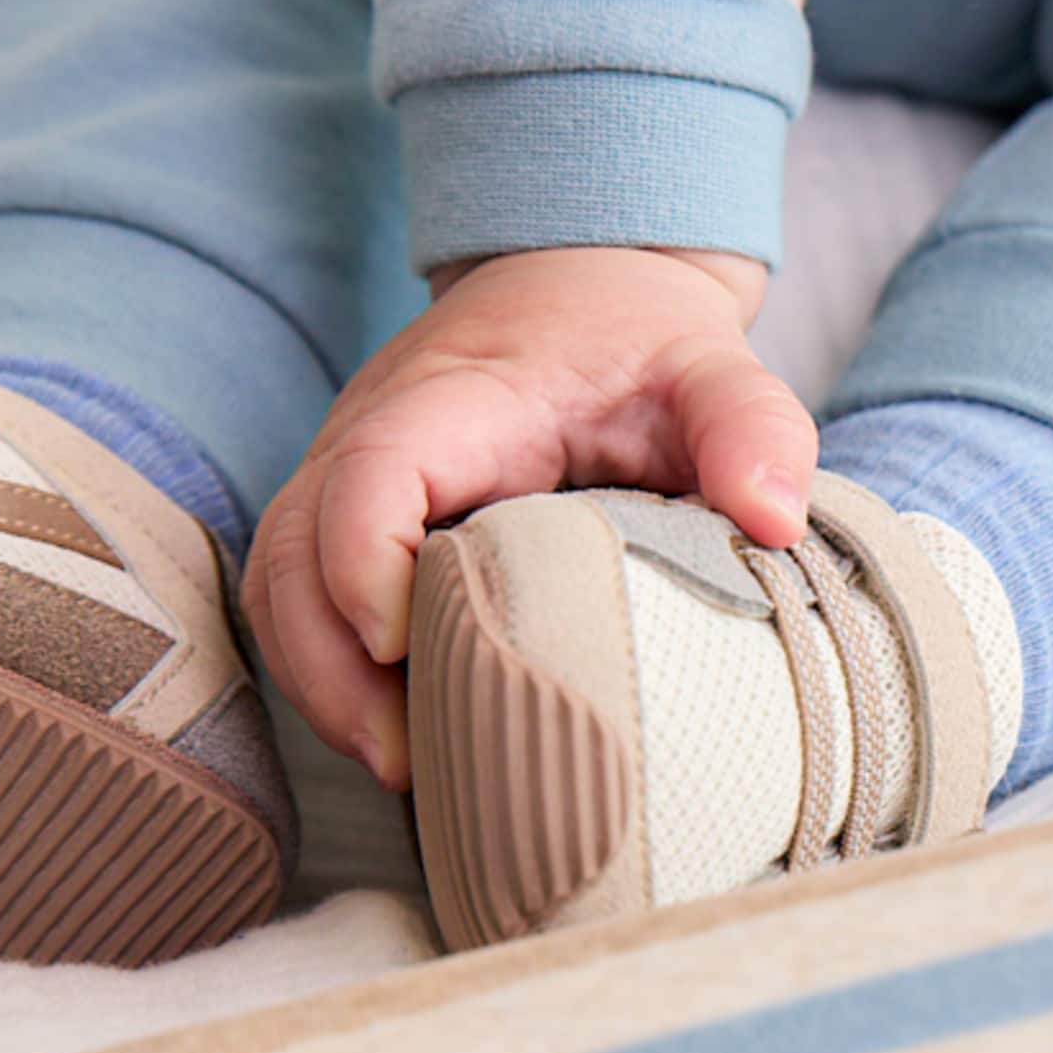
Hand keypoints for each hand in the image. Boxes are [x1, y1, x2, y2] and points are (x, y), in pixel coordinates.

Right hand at [240, 246, 815, 787]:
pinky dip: (320, 668)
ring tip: (396, 763)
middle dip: (328, 667)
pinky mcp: (341, 514)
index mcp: (454, 400)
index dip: (364, 562)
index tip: (402, 644)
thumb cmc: (636, 344)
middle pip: (291, 550)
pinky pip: (293, 596)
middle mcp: (368, 434)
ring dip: (316, 681)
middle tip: (401, 760)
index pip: (369, 475)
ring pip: (276, 583)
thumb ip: (752, 426)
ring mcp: (342, 475)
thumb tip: (775, 520)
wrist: (577, 290)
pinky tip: (387, 728)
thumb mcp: (712, 369)